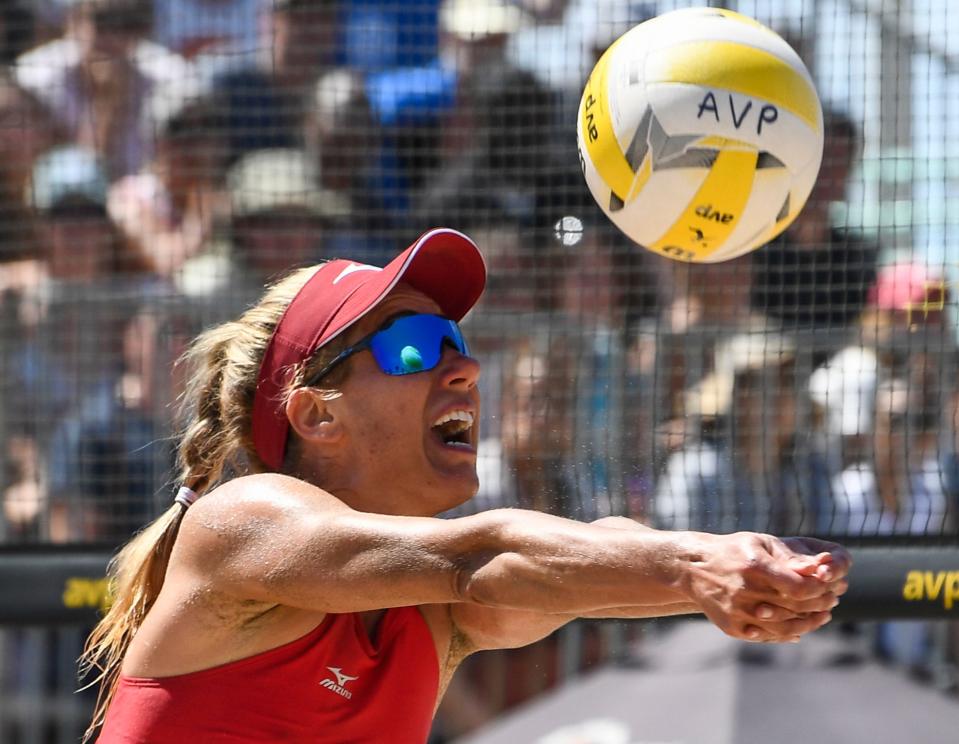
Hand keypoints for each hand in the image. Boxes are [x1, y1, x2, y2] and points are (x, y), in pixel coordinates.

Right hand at [678, 532, 849, 642]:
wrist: (694, 568)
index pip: (799, 587)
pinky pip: (767, 636)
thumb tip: (819, 570)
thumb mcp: (759, 543)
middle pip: (794, 608)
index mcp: (754, 566)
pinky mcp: (732, 627)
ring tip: (821, 616)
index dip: (819, 590)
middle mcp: (744, 591)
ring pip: (784, 628)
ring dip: (808, 624)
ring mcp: (737, 612)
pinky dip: (786, 634)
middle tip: (831, 601)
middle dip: (819, 605)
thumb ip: (789, 556)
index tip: (829, 586)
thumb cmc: (734, 551)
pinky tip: (799, 627)